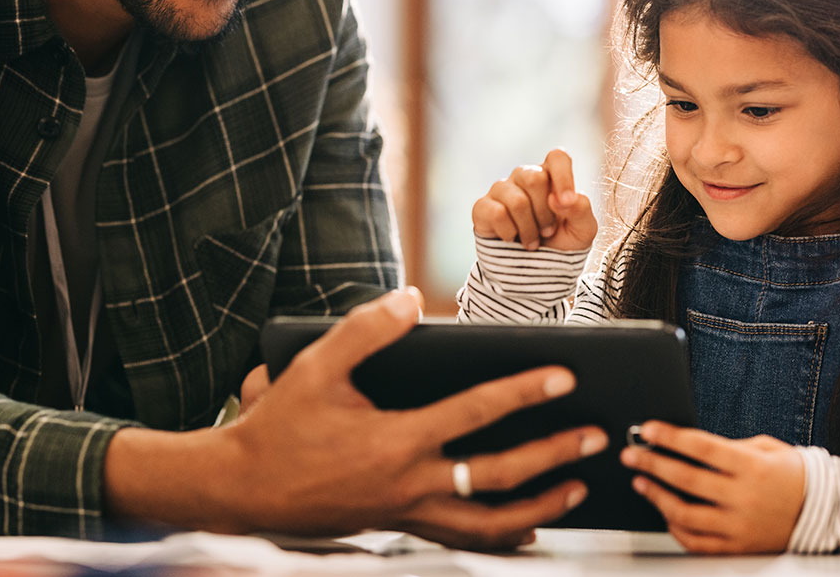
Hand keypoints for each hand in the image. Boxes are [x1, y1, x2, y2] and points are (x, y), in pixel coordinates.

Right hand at [206, 287, 608, 547]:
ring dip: (539, 506)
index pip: (474, 413)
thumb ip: (365, 329)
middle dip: (553, 455)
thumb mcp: (315, 367)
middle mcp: (409, 485)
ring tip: (576, 488)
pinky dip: (501, 534)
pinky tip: (527, 523)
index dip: (523, 391)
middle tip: (595, 437)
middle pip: (498, 475)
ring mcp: (407, 513)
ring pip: (488, 523)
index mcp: (394, 442)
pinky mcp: (401, 527)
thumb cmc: (280, 426)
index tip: (564, 376)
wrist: (244, 490)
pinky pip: (463, 539)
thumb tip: (411, 299)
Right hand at [471, 148, 595, 251]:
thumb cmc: (561, 241)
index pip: (557, 157)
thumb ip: (581, 209)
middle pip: (534, 179)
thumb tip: (558, 198)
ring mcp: (501, 190)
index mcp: (551, 175)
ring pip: (517, 201)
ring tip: (533, 241)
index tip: (567, 202)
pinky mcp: (483, 207)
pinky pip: (497, 213)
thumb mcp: (583, 230)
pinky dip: (510, 233)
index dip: (563, 176)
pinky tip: (512, 239)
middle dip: (545, 213)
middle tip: (548, 231)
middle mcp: (524, 176)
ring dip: (529, 229)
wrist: (536, 269)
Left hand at [620, 421, 803, 553]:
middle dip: (652, 464)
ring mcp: (739, 525)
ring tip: (641, 483)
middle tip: (631, 456)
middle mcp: (744, 496)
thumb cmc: (794, 475)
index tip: (647, 430)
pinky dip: (676, 529)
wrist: (827, 512)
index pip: (700, 446)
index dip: (669, 436)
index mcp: (752, 466)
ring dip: (656, 497)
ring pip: (685, 513)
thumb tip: (687, 445)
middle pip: (685, 478)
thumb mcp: (765, 449)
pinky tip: (665, 515)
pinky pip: (697, 542)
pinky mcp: (738, 546)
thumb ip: (728, 447)